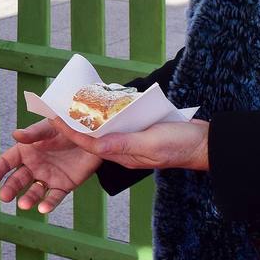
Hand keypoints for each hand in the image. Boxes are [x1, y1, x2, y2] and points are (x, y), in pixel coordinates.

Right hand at [0, 119, 103, 213]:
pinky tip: (43, 209)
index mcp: (26, 150)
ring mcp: (48, 177)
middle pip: (18, 179)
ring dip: (28, 199)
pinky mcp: (63, 186)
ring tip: (23, 205)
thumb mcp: (50, 128)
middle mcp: (34, 166)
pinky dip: (48, 204)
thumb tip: (15, 134)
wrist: (94, 136)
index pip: (7, 161)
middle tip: (4, 197)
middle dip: (10, 188)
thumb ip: (34, 134)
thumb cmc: (67, 126)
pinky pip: (54, 197)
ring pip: (34, 191)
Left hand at [48, 117, 210, 172]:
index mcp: (124, 155)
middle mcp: (124, 150)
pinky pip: (118, 125)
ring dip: (87, 120)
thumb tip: (96, 146)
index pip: (90, 144)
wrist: (207, 143)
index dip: (69, 132)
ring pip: (104, 131)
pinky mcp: (141, 133)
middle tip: (53, 110)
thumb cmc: (182, 145)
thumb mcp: (152, 143)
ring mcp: (132, 142)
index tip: (52, 120)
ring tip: (69, 105)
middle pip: (92, 138)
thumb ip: (124, 144)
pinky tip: (99, 104)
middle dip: (72, 127)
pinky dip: (107, 115)